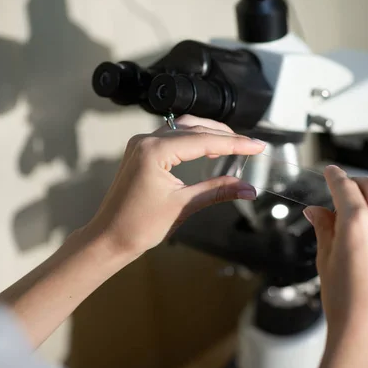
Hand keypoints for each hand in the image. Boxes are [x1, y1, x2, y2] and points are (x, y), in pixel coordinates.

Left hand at [85, 115, 264, 256]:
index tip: (257, 146)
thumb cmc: (139, 226)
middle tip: (251, 146)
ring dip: (210, 134)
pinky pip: (172, 136)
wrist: (109, 239)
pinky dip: (194, 139)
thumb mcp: (184, 205)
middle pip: (195, 128)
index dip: (235, 144)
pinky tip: (208, 147)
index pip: (204, 141)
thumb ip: (217, 190)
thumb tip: (248, 189)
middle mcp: (146, 140)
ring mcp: (142, 144)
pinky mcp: (141, 152)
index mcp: (154, 150)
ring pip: (184, 128)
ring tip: (234, 144)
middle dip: (225, 136)